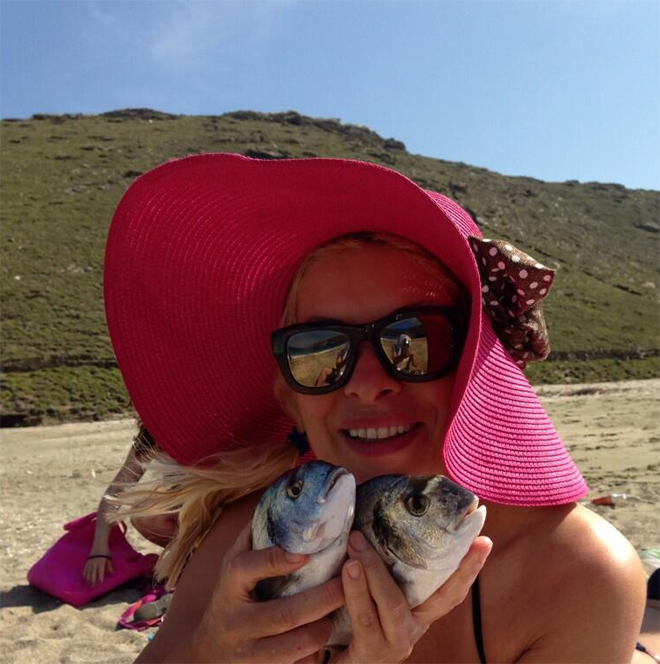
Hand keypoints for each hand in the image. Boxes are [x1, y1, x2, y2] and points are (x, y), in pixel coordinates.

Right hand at [83, 553, 113, 585]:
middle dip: (93, 580)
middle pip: (93, 574)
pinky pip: (85, 569)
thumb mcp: (109, 558)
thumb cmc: (105, 552)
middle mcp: (95, 563)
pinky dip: (84, 574)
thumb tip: (112, 573)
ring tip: (89, 584)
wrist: (99, 545)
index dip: (100, 577)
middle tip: (93, 586)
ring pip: (88, 572)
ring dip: (88, 579)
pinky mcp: (87, 562)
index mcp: (101, 562)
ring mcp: (90, 562)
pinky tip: (84, 578)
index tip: (100, 582)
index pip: (100, 572)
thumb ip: (109, 566)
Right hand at [191, 521, 344, 662]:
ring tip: (339, 614)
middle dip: (322, 599)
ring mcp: (247, 652)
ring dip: (322, 629)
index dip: (276, 560)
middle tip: (347, 584)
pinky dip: (313, 656)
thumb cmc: (229, 596)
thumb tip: (283, 497)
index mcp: (229, 584)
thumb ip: (254, 535)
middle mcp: (236, 620)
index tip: (306, 554)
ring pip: (294, 646)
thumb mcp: (232, 562)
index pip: (248, 568)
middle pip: (284, 613)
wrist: (205, 653)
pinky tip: (326, 643)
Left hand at [334, 531, 491, 662]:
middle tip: (440, 526)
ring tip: (359, 542)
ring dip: (376, 569)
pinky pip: (365, 619)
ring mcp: (394, 644)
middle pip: (439, 598)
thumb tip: (373, 519)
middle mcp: (412, 629)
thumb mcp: (368, 590)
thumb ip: (377, 564)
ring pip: (394, 604)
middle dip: (437, 563)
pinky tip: (347, 568)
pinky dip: (355, 591)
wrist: (328, 661)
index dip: (468, 567)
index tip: (484, 540)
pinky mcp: (370, 654)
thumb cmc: (346, 618)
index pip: (451, 590)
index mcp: (418, 612)